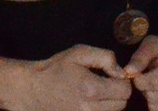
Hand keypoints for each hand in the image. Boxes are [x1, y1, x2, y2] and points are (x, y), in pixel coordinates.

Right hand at [14, 44, 131, 110]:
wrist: (32, 90)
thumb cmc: (56, 69)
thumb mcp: (79, 53)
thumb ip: (105, 58)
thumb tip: (122, 72)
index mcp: (91, 89)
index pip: (125, 90)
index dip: (122, 81)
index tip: (112, 76)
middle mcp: (89, 109)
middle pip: (121, 105)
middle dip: (117, 93)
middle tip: (105, 85)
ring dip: (110, 104)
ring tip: (96, 94)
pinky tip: (90, 103)